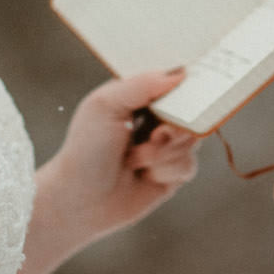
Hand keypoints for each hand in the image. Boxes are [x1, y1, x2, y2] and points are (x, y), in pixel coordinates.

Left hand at [44, 69, 202, 242]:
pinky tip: (144, 176)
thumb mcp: (106, 105)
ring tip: (133, 160)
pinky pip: (188, 164)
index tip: (188, 91)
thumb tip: (181, 74)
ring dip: (162, 152)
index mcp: (138, 95)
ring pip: (192, 139)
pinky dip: (165, 170)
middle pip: (191, 110)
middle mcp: (155, 117)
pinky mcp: (172, 172)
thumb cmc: (86, 149)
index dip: (185, 84)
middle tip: (155, 135)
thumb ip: (143, 84)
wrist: (81, 200)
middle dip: (174, 125)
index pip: (173, 78)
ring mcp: (166, 145)